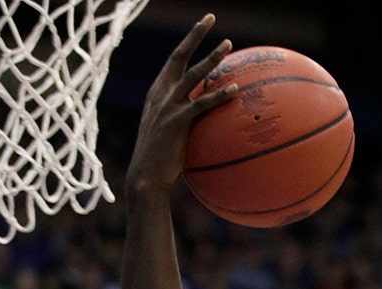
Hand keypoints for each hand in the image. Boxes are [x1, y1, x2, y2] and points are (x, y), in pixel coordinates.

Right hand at [126, 15, 239, 190]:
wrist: (145, 176)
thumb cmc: (161, 160)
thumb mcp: (170, 133)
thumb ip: (185, 118)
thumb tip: (209, 115)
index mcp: (157, 93)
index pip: (173, 60)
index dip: (187, 41)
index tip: (202, 25)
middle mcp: (161, 94)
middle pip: (178, 56)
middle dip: (194, 35)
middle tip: (211, 19)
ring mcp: (168, 107)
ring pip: (192, 75)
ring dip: (211, 58)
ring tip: (228, 44)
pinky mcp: (176, 122)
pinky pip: (201, 105)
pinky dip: (218, 96)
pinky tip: (235, 91)